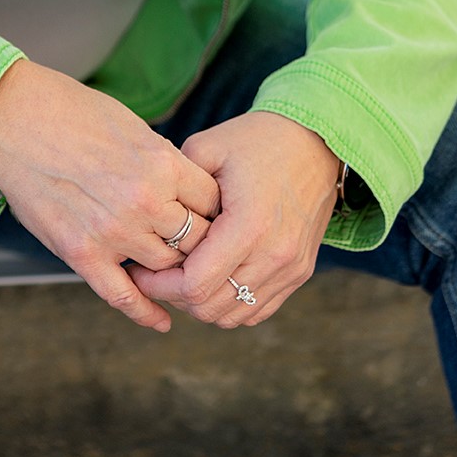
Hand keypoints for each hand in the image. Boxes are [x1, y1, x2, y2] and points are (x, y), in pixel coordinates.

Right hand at [0, 60, 220, 334]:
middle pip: (197, 241)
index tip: (215, 214)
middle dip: (202, 244)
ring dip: (172, 269)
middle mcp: (144, 202)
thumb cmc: (72, 112)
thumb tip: (189, 191)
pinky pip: (124, 295)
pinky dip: (146, 313)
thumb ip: (163, 163)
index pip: (213, 202)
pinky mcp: (81, 253)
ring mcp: (113, 232)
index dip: (218, 210)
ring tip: (176, 269)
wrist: (13, 119)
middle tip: (202, 246)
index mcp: (162, 164)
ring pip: (166, 268)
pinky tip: (162, 321)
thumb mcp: (133, 127)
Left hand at [128, 112, 339, 328]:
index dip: (159, 284)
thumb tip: (147, 216)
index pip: (195, 285)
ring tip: (182, 276)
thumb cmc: (257, 140)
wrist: (316, 142)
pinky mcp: (299, 273)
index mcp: (249, 225)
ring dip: (201, 303)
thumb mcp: (208, 148)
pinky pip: (257, 310)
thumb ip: (175, 184)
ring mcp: (290, 269)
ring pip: (233, 315)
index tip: (139, 270)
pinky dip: (229, 304)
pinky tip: (212, 278)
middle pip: (210, 307)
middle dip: (174, 296)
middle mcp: (274, 255)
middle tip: (154, 275)